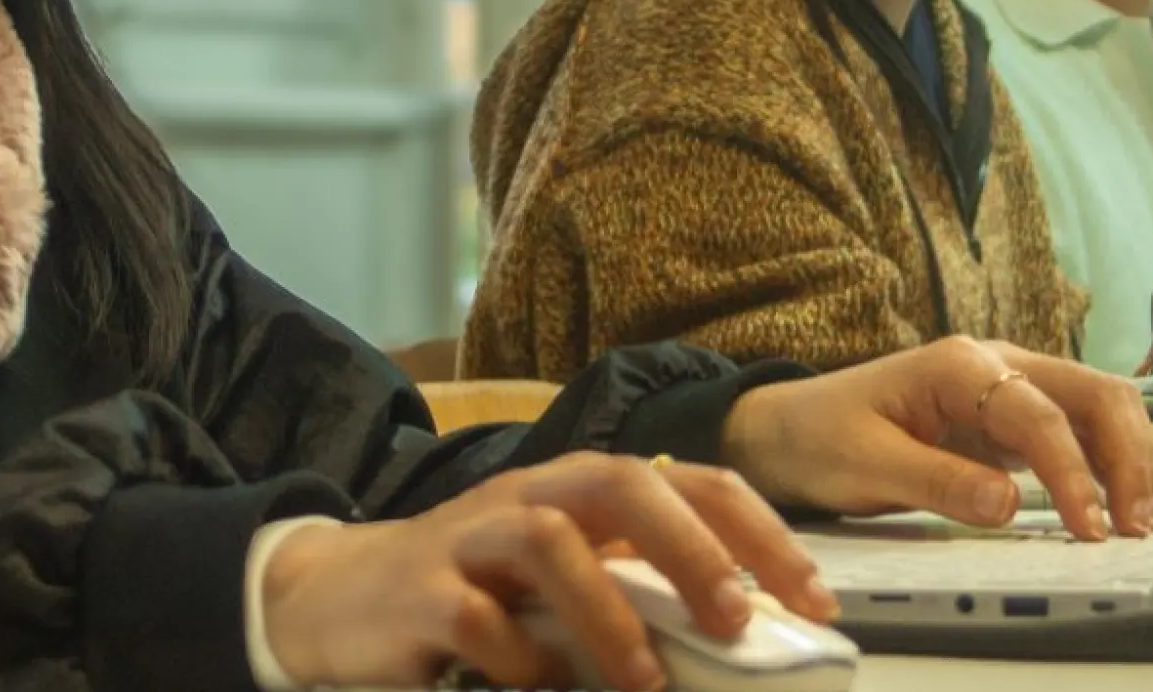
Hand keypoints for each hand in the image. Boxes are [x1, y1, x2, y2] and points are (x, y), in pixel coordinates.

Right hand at [258, 452, 834, 691]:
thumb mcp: (564, 588)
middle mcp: (531, 496)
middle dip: (690, 549)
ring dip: (607, 615)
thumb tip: (741, 638)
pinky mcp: (419, 592)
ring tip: (644, 683)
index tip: (815, 598)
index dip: (759, 532)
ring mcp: (470, 538)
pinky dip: (517, 659)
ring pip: (549, 540)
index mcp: (582, 493)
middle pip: (621, 483)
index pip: (688, 481)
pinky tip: (536, 688)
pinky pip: (474, 615)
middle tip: (736, 621)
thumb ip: (637, 596)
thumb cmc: (476, 595)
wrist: (337, 602)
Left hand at [719, 337, 1152, 541]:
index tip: (1088, 527)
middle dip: (1126, 455)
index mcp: (959, 364)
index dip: (1071, 474)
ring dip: (1125, 457)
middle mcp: (995, 364)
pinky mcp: (1009, 419)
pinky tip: (1108, 505)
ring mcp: (1007, 387)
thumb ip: (938, 482)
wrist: (786, 430)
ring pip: (1094, 406)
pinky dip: (1103, 463)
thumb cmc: (820, 437)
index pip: (1039, 416)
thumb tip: (1010, 503)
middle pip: (1091, 393)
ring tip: (1134, 520)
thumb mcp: (865, 464)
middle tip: (1133, 524)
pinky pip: (1074, 431)